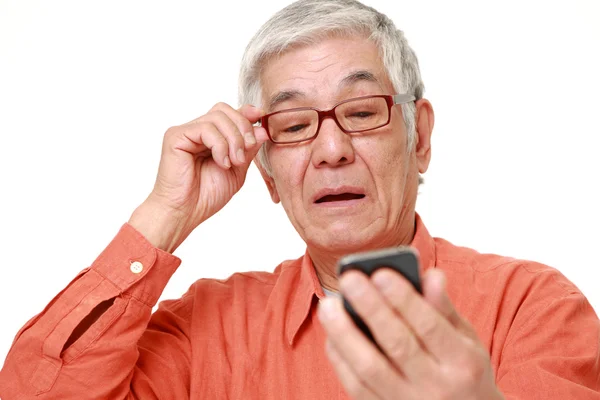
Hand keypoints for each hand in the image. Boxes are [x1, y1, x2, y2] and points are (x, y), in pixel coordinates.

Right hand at [129, 103, 267, 251]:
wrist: (185, 212)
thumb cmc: (206, 195)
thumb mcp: (238, 170)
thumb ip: (248, 149)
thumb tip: (263, 130)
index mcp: (211, 137)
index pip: (229, 113)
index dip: (246, 113)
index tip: (262, 117)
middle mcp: (197, 131)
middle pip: (224, 110)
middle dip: (242, 127)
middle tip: (247, 150)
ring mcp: (186, 132)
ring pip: (217, 117)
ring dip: (233, 139)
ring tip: (234, 162)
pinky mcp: (176, 136)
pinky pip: (205, 128)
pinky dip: (220, 145)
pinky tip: (221, 162)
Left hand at [318, 269, 503, 399]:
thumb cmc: (463, 370)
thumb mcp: (467, 339)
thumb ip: (443, 307)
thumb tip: (430, 275)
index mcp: (463, 363)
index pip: (430, 326)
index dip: (404, 299)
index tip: (380, 273)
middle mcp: (437, 387)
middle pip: (397, 345)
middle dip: (371, 308)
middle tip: (349, 279)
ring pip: (369, 368)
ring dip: (345, 334)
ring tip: (329, 305)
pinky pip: (356, 387)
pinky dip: (340, 359)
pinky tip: (332, 335)